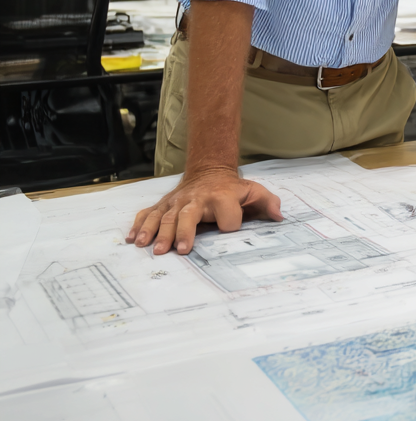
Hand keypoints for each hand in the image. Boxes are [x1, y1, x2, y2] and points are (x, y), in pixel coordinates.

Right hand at [126, 167, 282, 254]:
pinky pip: (147, 214)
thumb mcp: (253, 191)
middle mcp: (196, 199)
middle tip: (180, 249)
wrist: (209, 170)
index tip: (229, 229)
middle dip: (184, 231)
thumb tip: (279, 216)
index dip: (230, 222)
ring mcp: (176, 202)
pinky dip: (138, 225)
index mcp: (221, 197)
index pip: (228, 214)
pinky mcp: (163, 205)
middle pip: (187, 215)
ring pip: (164, 216)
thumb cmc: (232, 189)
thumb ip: (268, 202)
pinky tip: (132, 239)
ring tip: (148, 247)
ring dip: (156, 231)